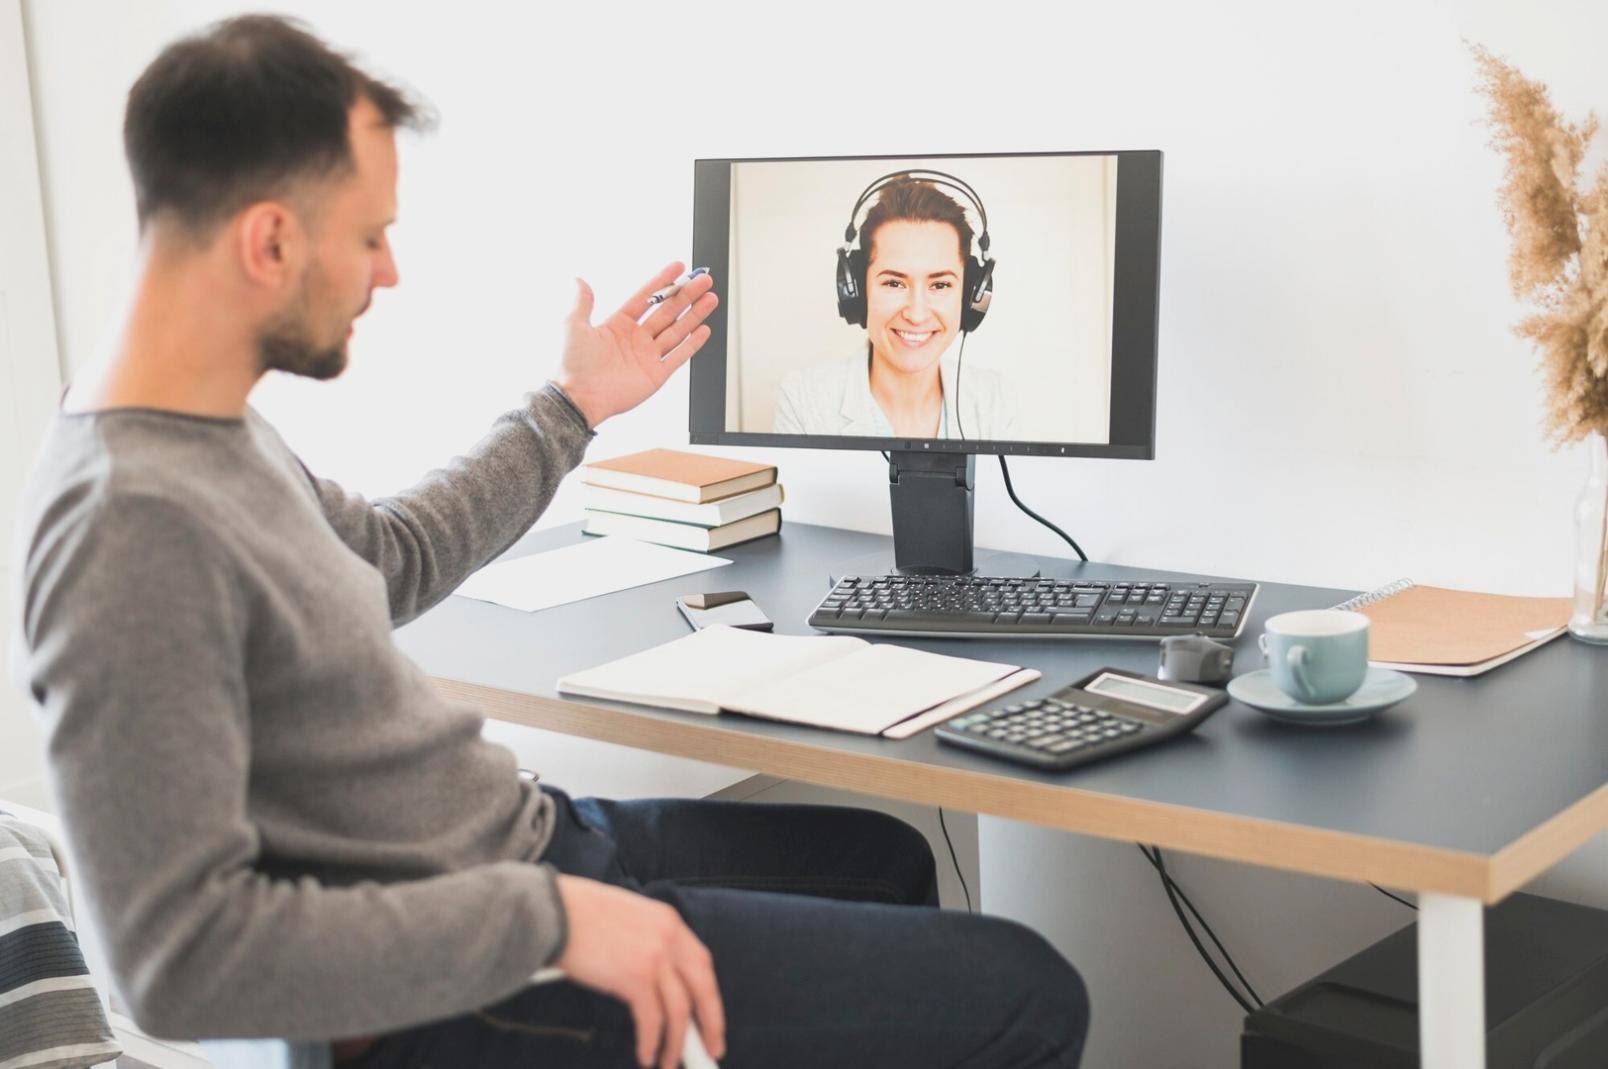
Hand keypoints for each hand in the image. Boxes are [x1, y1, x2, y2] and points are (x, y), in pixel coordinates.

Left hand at [552, 262, 718, 428]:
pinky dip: (692, 344)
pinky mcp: (656, 375)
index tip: (678, 268)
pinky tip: (703, 329)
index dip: (662, 281)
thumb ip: (582, 302)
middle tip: (703, 280)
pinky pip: (679, 356)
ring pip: (677, 330)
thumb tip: (579, 281)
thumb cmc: (572, 365)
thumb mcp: (573, 325)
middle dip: (686, 295)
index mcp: (618, 325)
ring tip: (710, 298)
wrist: (579, 398)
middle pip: (667, 311)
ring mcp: (647, 356)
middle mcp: (636, 339)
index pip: (646, 297)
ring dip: (694, 314)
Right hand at [555, 874, 725, 1068]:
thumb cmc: (579, 914)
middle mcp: (669, 938)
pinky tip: (646, 1055)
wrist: (553, 910)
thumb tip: (656, 982)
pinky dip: (651, 1043)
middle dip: (711, 1025)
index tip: (710, 1018)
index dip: (709, 995)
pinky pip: (652, 1021)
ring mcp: (654, 958)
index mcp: (669, 921)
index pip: (702, 964)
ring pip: (679, 1012)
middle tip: (712, 1050)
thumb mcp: (629, 918)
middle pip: (703, 989)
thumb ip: (649, 942)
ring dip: (676, 1044)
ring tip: (668, 1063)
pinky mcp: (634, 978)